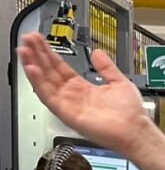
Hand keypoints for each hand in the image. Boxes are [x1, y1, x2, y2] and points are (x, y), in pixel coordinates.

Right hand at [16, 33, 154, 155]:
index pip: (60, 67)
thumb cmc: (130, 113)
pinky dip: (39, 83)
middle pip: (49, 72)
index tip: (40, 40)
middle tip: (27, 39)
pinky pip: (48, 96)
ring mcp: (68, 104)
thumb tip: (97, 53)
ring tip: (24, 50)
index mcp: (83, 88)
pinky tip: (32, 69)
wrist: (136, 130)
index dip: (49, 54)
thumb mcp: (118, 82)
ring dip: (33, 65)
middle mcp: (73, 96)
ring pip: (44, 82)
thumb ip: (106, 67)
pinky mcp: (66, 113)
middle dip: (37, 55)